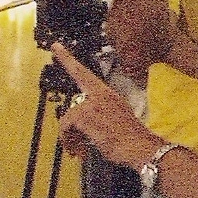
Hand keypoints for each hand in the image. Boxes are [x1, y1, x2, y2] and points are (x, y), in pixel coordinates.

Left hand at [50, 46, 163, 168]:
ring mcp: (92, 105)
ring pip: (68, 118)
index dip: (67, 59)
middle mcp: (100, 95)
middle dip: (70, 129)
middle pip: (72, 107)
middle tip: (75, 144)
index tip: (55, 47)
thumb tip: (86, 125)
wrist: (141, 148)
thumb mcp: (118, 119)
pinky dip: (69, 140)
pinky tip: (80, 150)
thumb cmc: (132, 139)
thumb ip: (101, 115)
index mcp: (108, 94)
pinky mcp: (86, 116)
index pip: (83, 73)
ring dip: (70, 137)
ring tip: (79, 149)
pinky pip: (67, 126)